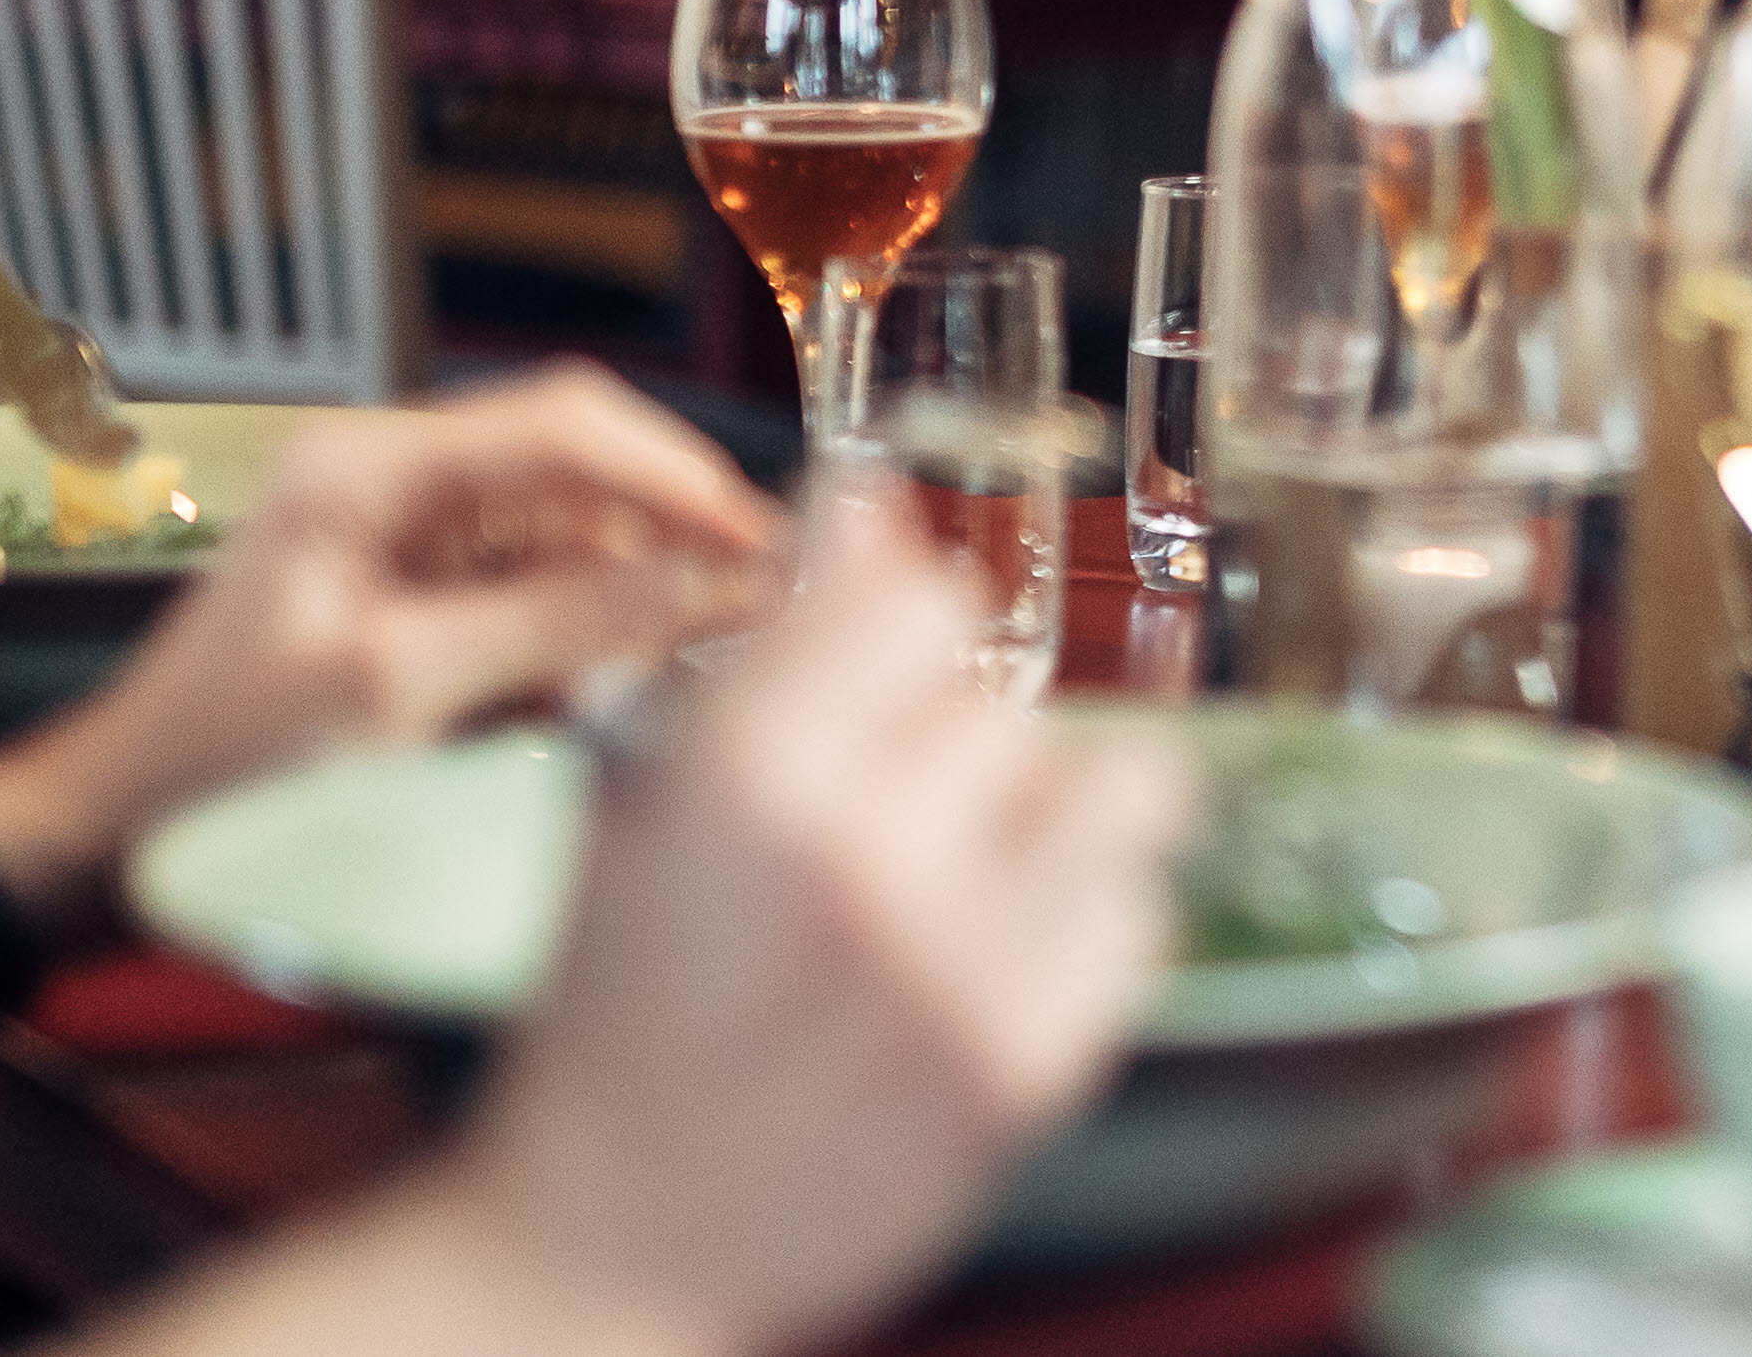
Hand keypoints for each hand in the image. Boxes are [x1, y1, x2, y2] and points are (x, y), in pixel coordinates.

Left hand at [0, 366, 783, 932]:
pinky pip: (534, 586)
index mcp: (371, 468)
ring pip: (569, 528)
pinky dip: (582, 633)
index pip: (566, 424)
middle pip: (579, 466)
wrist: (109, 835)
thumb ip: (564, 621)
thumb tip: (717, 580)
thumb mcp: (402, 687)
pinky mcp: (412, 594)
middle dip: (667, 532)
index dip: (680, 477)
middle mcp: (392, 478)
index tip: (766, 544)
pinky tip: (595, 692)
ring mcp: (402, 535)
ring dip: (629, 590)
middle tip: (749, 607)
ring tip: (669, 667)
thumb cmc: (221, 763)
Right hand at [432, 495, 1190, 1353]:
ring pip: (1121, 785)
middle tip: (894, 808)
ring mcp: (963, 968)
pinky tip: (1005, 954)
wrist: (611, 1243)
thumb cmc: (619, 1024)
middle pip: (1006, 699)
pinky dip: (1088, 924)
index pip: (917, 597)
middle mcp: (867, 863)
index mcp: (745, 786)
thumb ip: (773, 659)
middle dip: (949, 740)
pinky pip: (1140, 918)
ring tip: (986, 862)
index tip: (893, 629)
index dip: (902, 608)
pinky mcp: (1032, 1063)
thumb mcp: (645, 814)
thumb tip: (869, 508)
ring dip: (1059, 811)